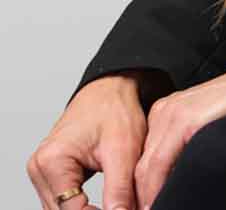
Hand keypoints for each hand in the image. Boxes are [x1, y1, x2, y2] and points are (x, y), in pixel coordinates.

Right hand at [27, 70, 157, 209]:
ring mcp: (43, 172)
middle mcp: (40, 168)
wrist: (112, 89)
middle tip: (121, 207)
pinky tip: (104, 202)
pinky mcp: (52, 174)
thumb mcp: (125, 151)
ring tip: (116, 204)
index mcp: (52, 161)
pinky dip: (82, 205)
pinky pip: (64, 201)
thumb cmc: (115, 109)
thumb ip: (120, 189)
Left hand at [133, 54, 225, 209]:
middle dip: (144, 196)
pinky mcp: (187, 121)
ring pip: (147, 169)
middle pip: (141, 167)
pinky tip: (163, 201)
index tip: (149, 208)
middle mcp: (165, 111)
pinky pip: (160, 164)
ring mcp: (174, 114)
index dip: (143, 190)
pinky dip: (158, 188)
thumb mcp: (206, 125)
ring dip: (149, 195)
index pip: (144, 161)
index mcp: (167, 112)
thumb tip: (171, 183)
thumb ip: (185, 146)